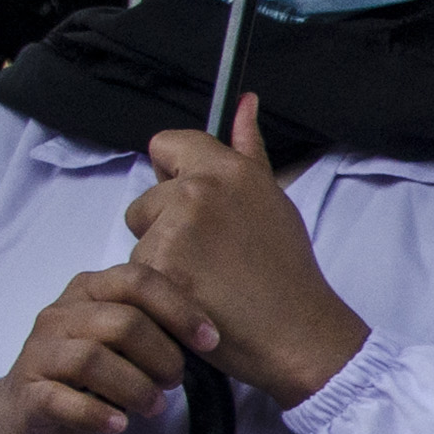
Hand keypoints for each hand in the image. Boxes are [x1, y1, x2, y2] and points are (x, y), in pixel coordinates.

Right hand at [0, 264, 215, 433]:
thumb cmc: (83, 379)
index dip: (180, 309)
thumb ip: (153, 329)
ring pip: (93, 358)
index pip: (138, 281)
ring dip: (136, 387)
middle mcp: (60, 315)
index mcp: (88, 292)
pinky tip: (119, 424)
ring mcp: (39, 353)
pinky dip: (97, 413)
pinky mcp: (27, 393)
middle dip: (161, 356)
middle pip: (123, 322)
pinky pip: (62, 398)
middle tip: (174, 381)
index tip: (210, 341)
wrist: (20, 420)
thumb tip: (206, 335)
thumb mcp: (122, 346)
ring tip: (153, 406)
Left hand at [122, 96, 369, 408]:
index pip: (165, 145)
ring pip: (140, 240)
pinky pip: (136, 274)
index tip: (192, 203)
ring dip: (161, 262)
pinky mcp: (159, 270)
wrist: (296, 331)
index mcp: (228, 169)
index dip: (173, 173)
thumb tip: (244, 102)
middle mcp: (198, 192)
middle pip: (145, 200)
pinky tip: (193, 300)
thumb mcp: (273, 200)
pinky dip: (158, 291)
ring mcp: (175, 231)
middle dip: (164, 227)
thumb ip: (249, 149)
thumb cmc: (287, 270)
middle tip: (209, 257)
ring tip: (204, 282)